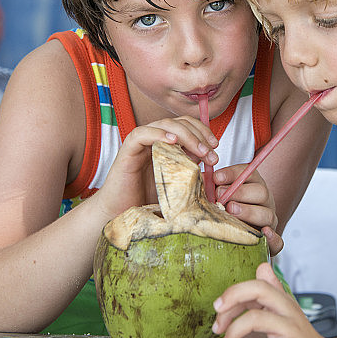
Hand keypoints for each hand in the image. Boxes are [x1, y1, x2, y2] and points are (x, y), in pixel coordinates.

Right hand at [95, 116, 217, 218]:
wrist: (121, 215)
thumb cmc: (148, 201)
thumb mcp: (178, 183)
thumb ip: (191, 168)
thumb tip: (210, 158)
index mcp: (166, 144)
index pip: (187, 126)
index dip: (203, 132)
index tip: (215, 146)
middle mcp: (154, 140)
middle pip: (179, 122)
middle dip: (199, 135)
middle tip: (211, 153)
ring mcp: (140, 143)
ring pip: (165, 124)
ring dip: (187, 135)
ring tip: (200, 151)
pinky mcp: (127, 150)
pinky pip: (142, 133)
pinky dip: (159, 133)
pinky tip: (173, 141)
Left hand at [213, 263, 336, 337]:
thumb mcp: (285, 313)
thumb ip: (270, 292)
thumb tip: (261, 268)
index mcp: (283, 300)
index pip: (257, 284)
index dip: (234, 292)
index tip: (218, 306)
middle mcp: (288, 310)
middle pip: (259, 290)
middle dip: (232, 300)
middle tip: (217, 323)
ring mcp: (291, 329)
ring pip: (256, 319)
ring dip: (233, 333)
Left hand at [215, 166, 282, 254]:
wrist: (241, 232)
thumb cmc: (227, 209)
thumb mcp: (219, 194)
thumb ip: (211, 187)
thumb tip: (198, 179)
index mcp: (253, 184)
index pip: (246, 173)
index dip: (231, 174)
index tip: (216, 178)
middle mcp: (264, 200)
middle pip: (260, 192)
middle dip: (240, 193)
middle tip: (221, 197)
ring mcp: (269, 220)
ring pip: (267, 214)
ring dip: (249, 212)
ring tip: (231, 211)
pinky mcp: (271, 240)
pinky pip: (277, 240)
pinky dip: (273, 238)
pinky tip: (264, 234)